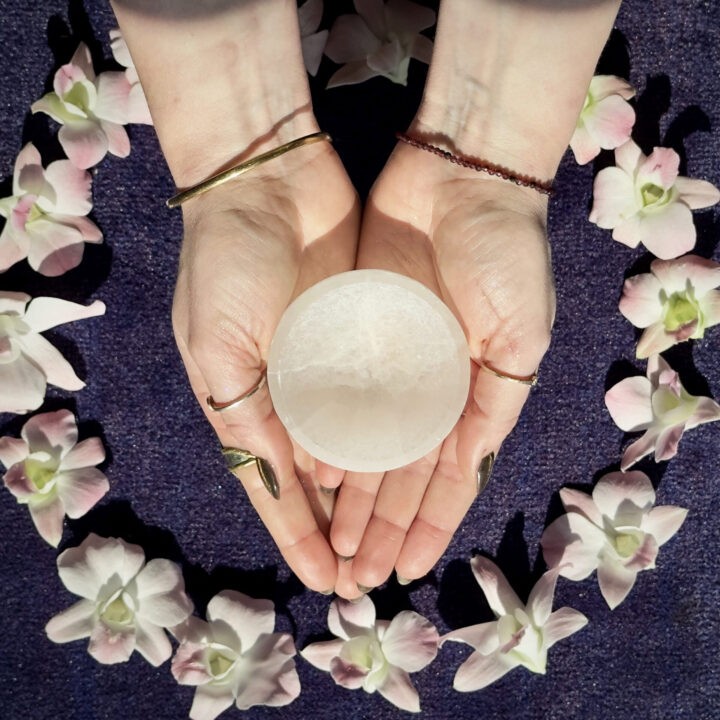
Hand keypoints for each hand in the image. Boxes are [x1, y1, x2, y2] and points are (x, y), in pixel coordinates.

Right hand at [172, 140, 358, 591]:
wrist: (268, 178)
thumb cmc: (227, 261)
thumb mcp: (217, 347)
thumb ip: (250, 416)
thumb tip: (302, 475)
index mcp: (245, 399)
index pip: (276, 483)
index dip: (298, 533)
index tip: (323, 580)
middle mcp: (292, 390)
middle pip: (322, 477)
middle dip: (342, 529)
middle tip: (367, 579)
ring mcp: (333, 363)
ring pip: (360, 446)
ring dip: (376, 497)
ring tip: (395, 544)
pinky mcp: (370, 332)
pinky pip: (387, 398)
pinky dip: (398, 438)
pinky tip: (416, 473)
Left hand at [327, 142, 554, 594]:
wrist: (459, 176)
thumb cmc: (505, 253)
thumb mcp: (521, 335)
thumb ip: (495, 404)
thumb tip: (464, 468)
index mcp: (467, 391)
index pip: (441, 475)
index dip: (427, 525)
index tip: (407, 569)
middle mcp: (422, 385)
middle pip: (396, 469)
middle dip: (381, 524)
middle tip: (358, 577)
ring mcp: (384, 359)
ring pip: (362, 443)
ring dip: (351, 495)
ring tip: (334, 545)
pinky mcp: (349, 328)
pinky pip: (333, 394)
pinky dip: (326, 436)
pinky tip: (315, 478)